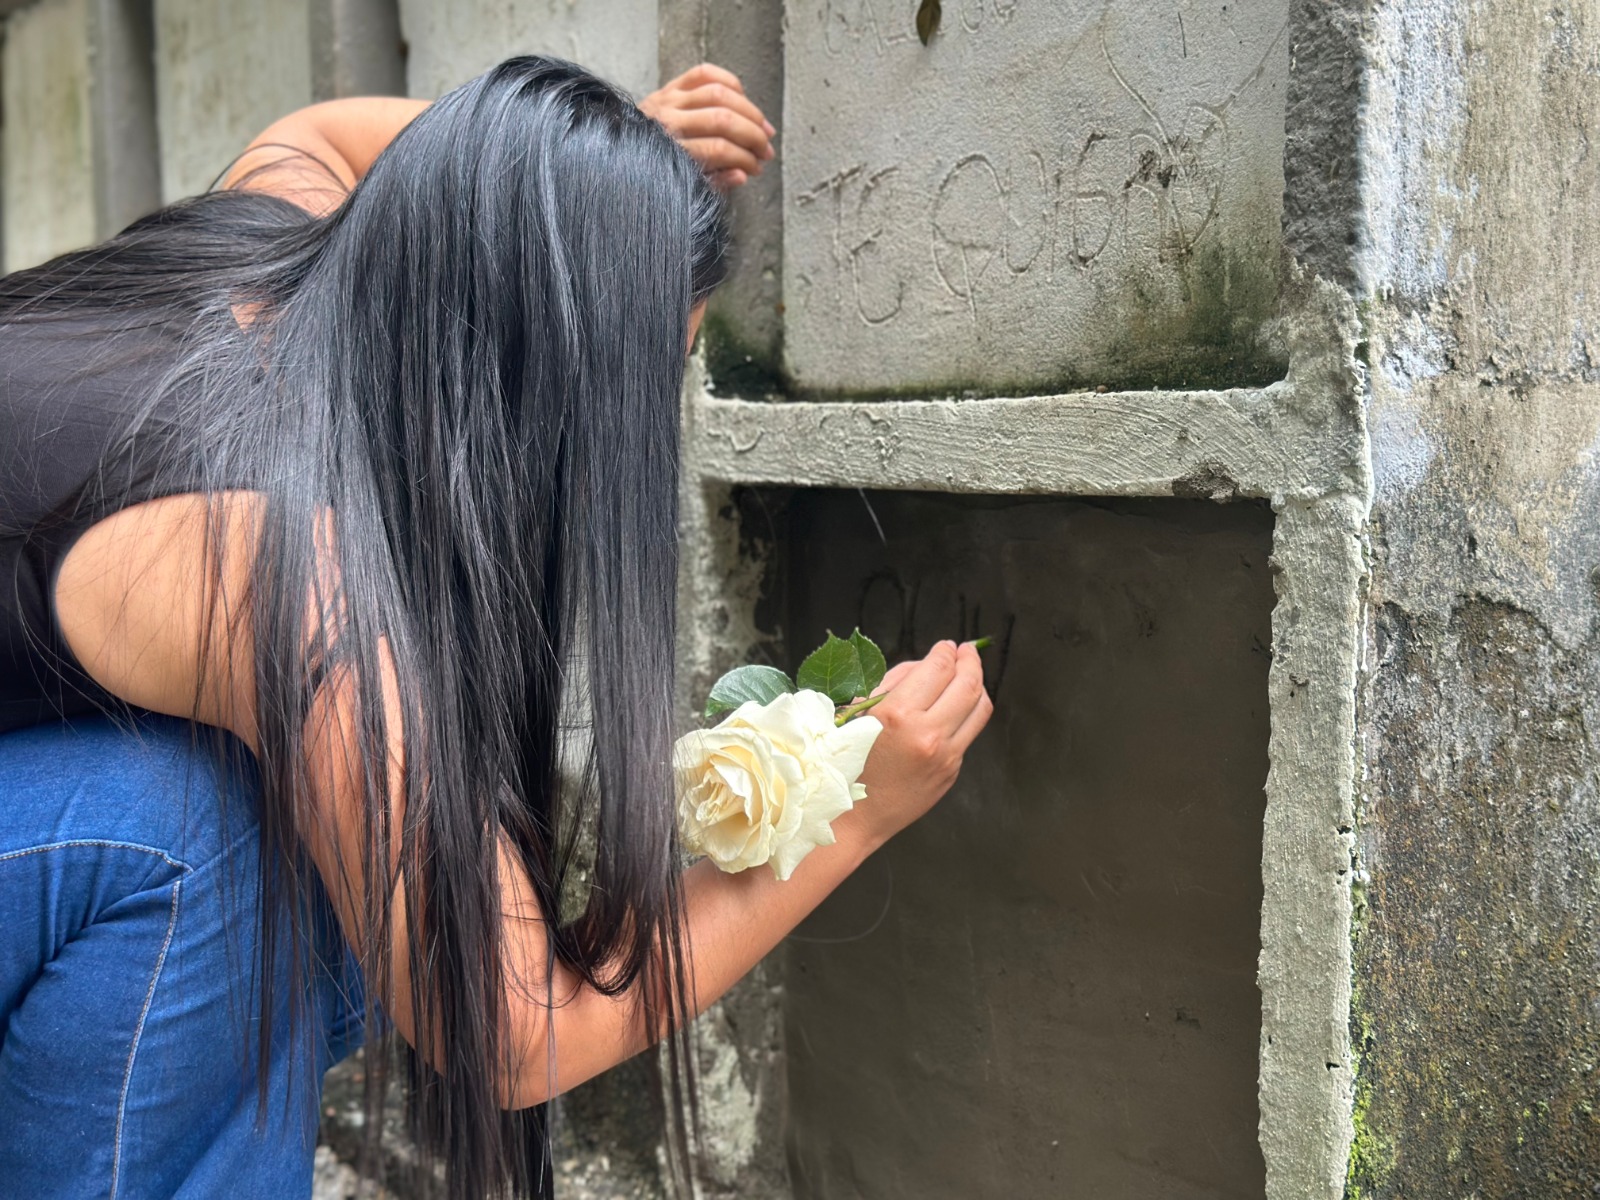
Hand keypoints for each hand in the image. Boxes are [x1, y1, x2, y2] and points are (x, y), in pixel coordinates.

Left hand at [640, 63, 775, 190]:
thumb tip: (742, 175)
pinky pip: (705, 73)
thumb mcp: (682, 188)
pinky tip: (743, 100)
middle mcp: (667, 120)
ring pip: (719, 93)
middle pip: (722, 119)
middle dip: (752, 135)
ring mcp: (668, 99)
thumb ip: (712, 182)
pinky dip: (730, 82)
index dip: (744, 159)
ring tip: (763, 128)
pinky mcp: (670, 86)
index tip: (755, 169)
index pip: (718, 150)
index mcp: (669, 151)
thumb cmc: (654, 173)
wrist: (619, 153)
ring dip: (749, 111)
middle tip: (766, 150)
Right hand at [853, 641, 992, 845]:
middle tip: (967, 652)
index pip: (938, 669)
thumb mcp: (858, 713)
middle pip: (969, 685)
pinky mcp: (951, 771)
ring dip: (978, 686)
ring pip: (979, 709)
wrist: (852, 817)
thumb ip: (894, 684)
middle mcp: (927, 734)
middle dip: (971, 661)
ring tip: (970, 675)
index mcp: (897, 714)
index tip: (947, 646)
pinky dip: (966, 715)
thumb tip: (925, 666)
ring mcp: (944, 756)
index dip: (947, 652)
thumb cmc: (845, 763)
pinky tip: (955, 709)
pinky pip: (968, 734)